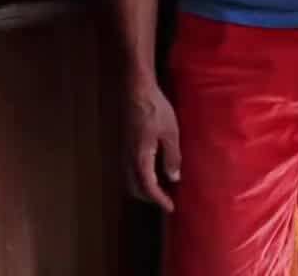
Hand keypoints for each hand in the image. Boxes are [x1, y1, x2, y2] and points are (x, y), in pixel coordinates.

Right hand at [122, 79, 180, 212]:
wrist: (136, 89)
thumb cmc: (156, 109)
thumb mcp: (171, 133)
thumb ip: (172, 157)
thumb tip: (173, 178)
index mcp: (140, 157)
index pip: (148, 187)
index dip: (159, 200)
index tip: (170, 208)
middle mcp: (128, 157)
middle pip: (134, 187)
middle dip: (150, 197)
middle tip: (166, 199)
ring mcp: (124, 150)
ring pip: (129, 178)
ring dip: (143, 187)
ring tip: (161, 187)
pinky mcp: (124, 143)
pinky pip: (128, 168)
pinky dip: (139, 176)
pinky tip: (153, 170)